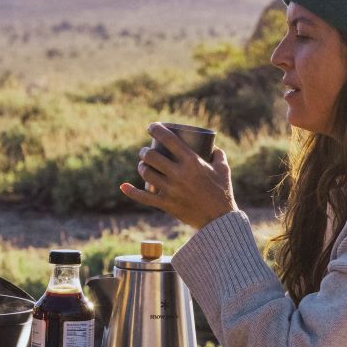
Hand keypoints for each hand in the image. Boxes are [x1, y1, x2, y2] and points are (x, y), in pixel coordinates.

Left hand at [119, 122, 236, 228]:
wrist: (220, 220)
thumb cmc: (222, 192)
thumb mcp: (223, 169)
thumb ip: (218, 156)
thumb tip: (214, 148)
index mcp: (192, 161)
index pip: (168, 139)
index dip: (156, 129)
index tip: (151, 126)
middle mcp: (178, 174)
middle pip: (152, 156)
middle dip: (145, 151)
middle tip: (146, 151)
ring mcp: (170, 190)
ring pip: (146, 173)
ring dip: (141, 167)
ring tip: (143, 165)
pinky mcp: (166, 204)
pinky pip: (144, 197)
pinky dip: (131, 191)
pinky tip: (123, 186)